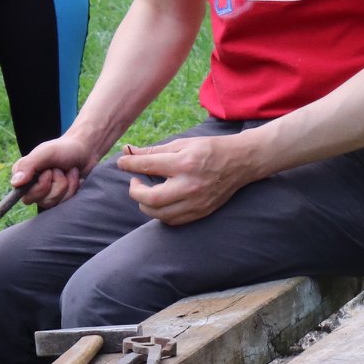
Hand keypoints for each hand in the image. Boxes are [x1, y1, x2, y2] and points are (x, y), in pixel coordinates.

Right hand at [12, 129, 100, 208]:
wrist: (85, 150)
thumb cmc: (64, 148)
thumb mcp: (45, 153)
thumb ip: (28, 166)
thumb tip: (15, 183)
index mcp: (24, 175)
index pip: (25, 195)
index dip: (41, 186)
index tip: (49, 172)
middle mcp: (33, 186)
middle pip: (42, 201)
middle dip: (57, 184)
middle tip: (59, 169)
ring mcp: (48, 193)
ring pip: (56, 202)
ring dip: (67, 184)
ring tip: (68, 171)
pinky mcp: (60, 198)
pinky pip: (66, 202)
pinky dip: (73, 187)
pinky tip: (74, 176)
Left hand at [117, 133, 254, 225]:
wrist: (241, 162)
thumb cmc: (210, 149)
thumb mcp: (183, 144)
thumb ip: (155, 151)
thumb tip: (129, 153)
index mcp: (184, 163)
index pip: (147, 166)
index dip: (129, 164)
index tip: (122, 162)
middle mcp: (189, 185)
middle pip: (150, 199)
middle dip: (135, 191)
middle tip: (134, 181)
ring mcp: (196, 202)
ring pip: (159, 214)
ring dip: (145, 204)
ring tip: (146, 192)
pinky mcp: (200, 212)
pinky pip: (172, 220)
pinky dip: (160, 213)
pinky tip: (160, 202)